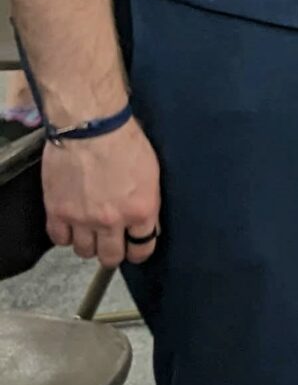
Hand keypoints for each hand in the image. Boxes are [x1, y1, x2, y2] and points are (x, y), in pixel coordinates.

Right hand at [43, 117, 160, 267]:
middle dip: (113, 253)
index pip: (142, 248)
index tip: (136, 248)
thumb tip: (146, 222)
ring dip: (88, 244)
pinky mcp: (57, 211)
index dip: (139, 250)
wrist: (92, 127)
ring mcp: (82, 219)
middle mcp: (112, 221)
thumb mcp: (152, 173)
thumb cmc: (126, 141)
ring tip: (90, 232)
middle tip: (112, 244)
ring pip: (84, 252)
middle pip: (111, 257)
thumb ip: (147, 202)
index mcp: (141, 210)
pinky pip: (59, 239)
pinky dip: (65, 235)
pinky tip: (71, 225)